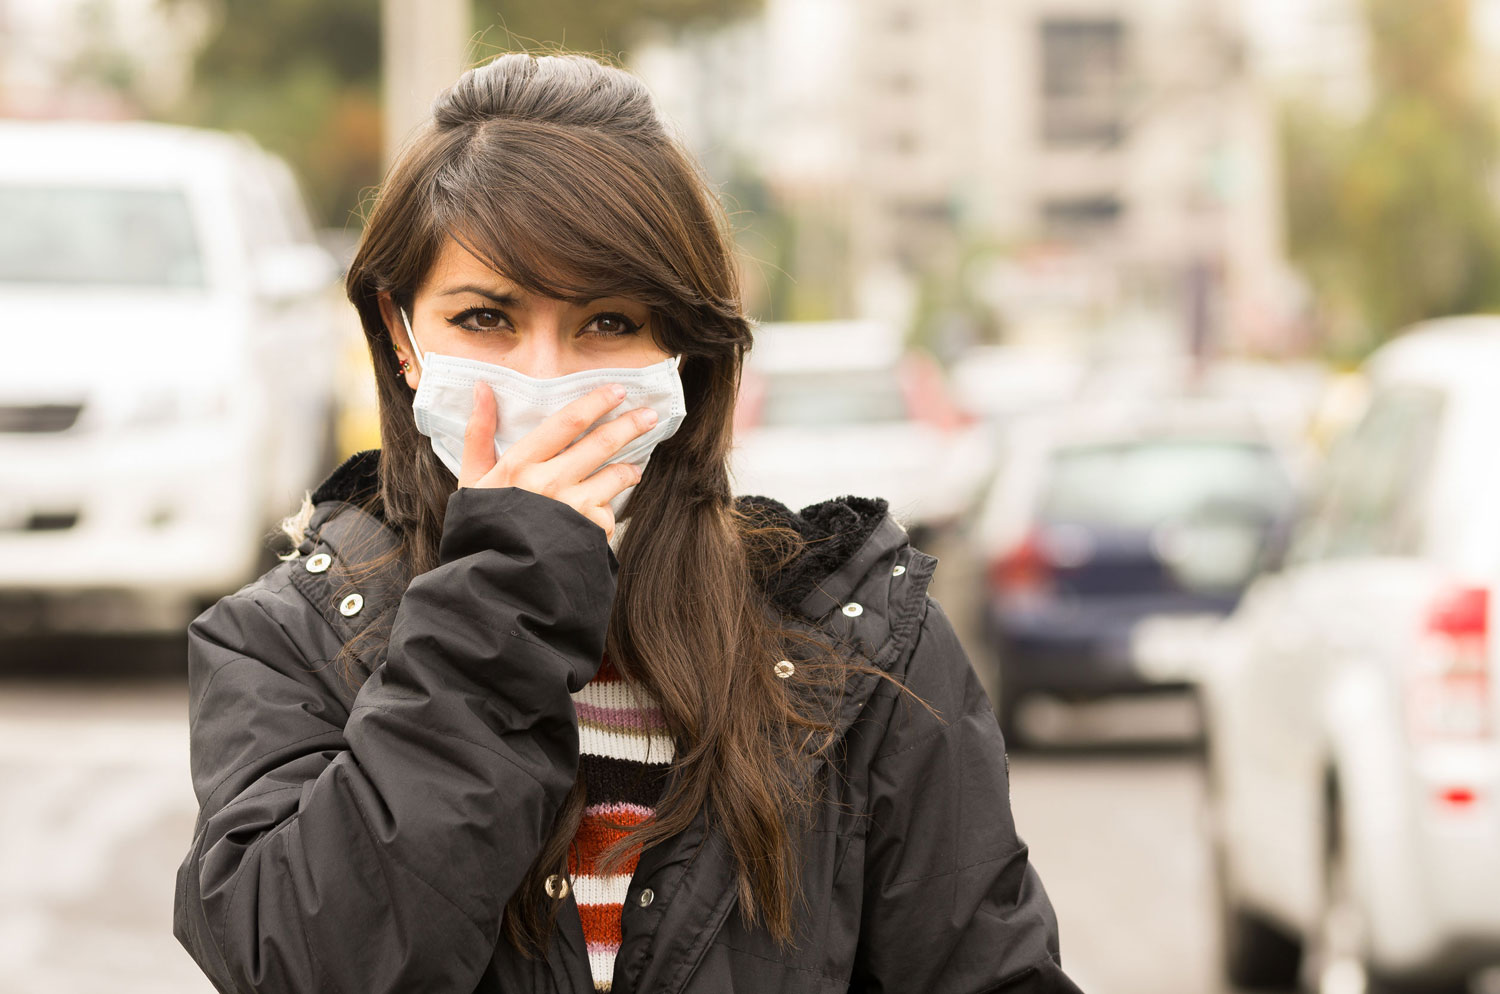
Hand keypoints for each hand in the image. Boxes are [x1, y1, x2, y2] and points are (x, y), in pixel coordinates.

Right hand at [457, 381, 658, 538]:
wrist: (496, 580)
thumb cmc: (483, 526)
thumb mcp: (473, 478)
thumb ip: (479, 432)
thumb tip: (482, 387)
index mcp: (520, 464)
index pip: (568, 422)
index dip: (597, 402)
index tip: (618, 391)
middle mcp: (549, 483)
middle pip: (601, 443)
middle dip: (629, 425)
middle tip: (648, 416)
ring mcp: (572, 509)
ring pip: (615, 475)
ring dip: (629, 468)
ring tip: (633, 468)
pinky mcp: (588, 533)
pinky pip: (609, 513)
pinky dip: (609, 510)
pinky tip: (603, 512)